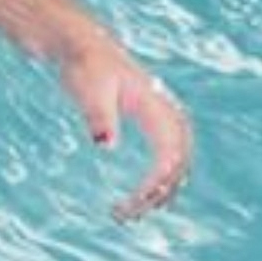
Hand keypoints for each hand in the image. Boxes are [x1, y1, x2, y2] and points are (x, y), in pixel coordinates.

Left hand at [58, 40, 191, 219]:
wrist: (82, 45)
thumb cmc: (84, 65)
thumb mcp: (88, 88)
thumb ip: (98, 116)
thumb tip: (105, 144)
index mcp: (156, 106)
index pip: (170, 154)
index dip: (156, 182)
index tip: (133, 201)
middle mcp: (167, 113)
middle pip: (178, 163)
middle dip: (158, 193)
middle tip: (126, 215)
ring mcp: (164, 117)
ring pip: (177, 162)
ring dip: (160, 191)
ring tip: (129, 214)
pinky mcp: (154, 122)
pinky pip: (168, 156)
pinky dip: (159, 179)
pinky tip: (140, 196)